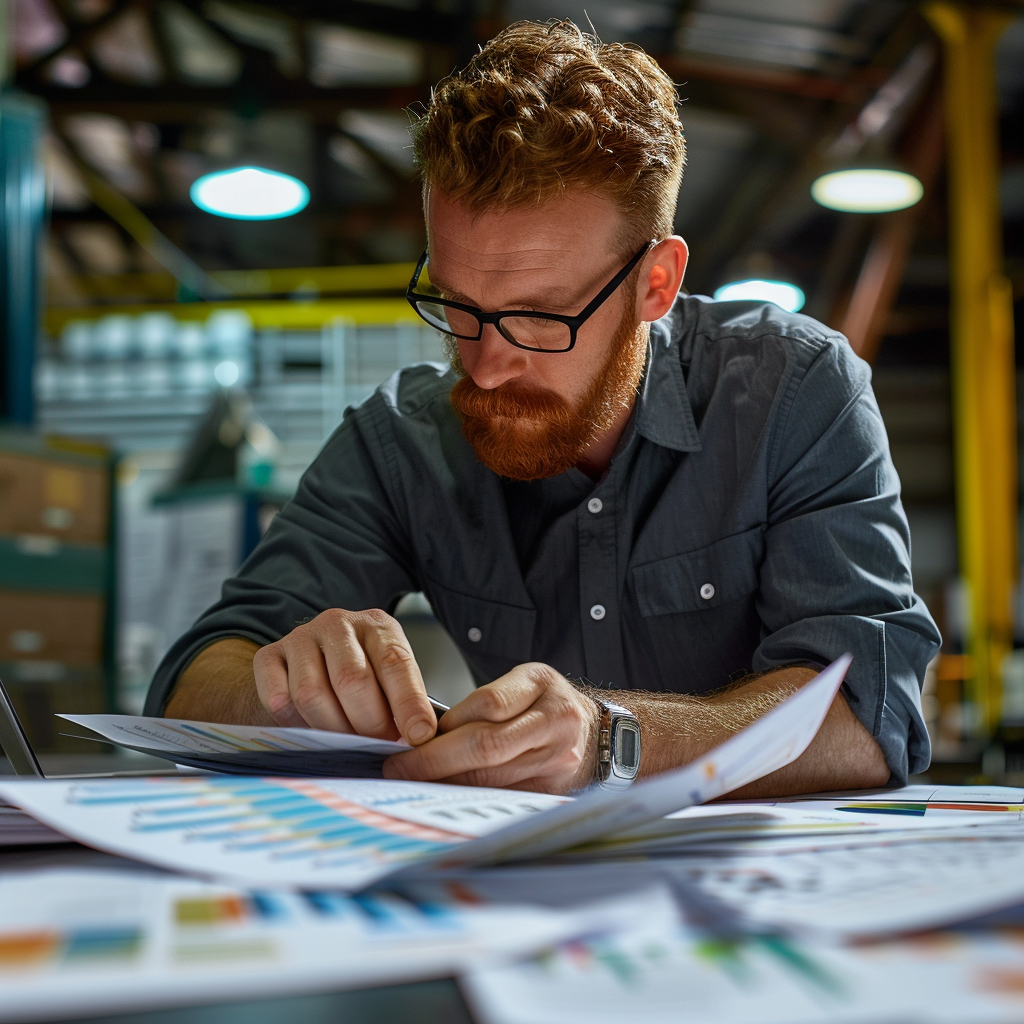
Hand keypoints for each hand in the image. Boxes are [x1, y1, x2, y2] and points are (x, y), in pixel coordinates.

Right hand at [252, 608, 435, 744]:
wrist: (312, 665)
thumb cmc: (362, 676)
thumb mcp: (390, 680)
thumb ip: (405, 703)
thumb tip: (420, 737)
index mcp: (377, 626)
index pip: (395, 663)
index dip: (408, 704)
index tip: (417, 736)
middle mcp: (338, 623)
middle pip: (352, 680)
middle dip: (368, 722)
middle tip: (376, 742)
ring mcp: (300, 637)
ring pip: (311, 693)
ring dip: (331, 728)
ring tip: (345, 739)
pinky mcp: (268, 655)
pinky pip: (277, 698)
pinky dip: (295, 723)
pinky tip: (310, 727)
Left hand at [382, 663, 598, 793]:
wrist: (600, 735)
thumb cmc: (548, 704)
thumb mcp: (524, 683)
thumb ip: (485, 701)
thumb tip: (429, 730)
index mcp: (541, 684)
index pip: (488, 704)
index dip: (446, 723)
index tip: (411, 736)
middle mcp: (554, 721)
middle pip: (487, 745)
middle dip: (435, 760)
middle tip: (398, 768)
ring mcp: (557, 759)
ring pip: (492, 777)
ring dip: (446, 782)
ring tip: (412, 782)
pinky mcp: (553, 790)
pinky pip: (503, 796)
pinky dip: (470, 797)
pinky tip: (445, 795)